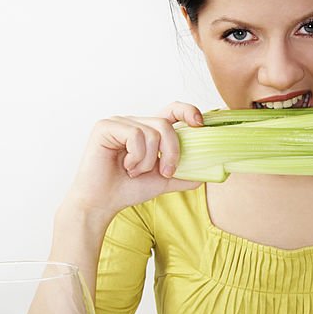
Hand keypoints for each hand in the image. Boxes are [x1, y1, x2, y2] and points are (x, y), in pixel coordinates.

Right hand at [64, 102, 204, 215]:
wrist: (102, 203)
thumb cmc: (128, 189)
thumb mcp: (163, 180)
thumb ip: (185, 174)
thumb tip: (210, 172)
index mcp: (148, 130)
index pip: (172, 110)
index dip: (188, 111)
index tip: (200, 124)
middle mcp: (134, 122)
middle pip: (166, 124)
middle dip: (172, 152)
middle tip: (165, 172)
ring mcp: (119, 122)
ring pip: (152, 132)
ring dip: (149, 160)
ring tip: (135, 171)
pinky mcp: (105, 126)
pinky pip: (135, 135)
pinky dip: (136, 157)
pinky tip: (125, 167)